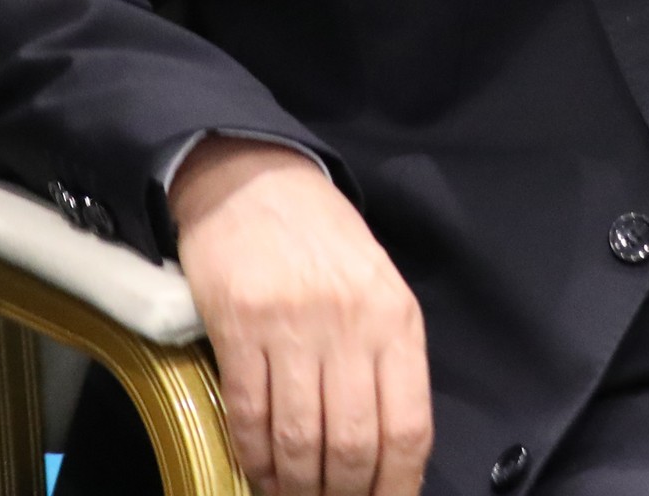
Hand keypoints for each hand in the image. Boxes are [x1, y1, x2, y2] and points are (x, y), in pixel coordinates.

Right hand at [168, 136, 430, 495]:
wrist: (256, 184)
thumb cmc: (324, 243)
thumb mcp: (379, 289)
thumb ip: (386, 360)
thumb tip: (387, 447)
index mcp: (398, 321)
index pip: (408, 426)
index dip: (397, 485)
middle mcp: (353, 327)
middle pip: (352, 444)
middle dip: (341, 495)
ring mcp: (295, 328)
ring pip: (299, 439)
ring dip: (294, 486)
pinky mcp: (240, 329)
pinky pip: (249, 416)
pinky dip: (252, 459)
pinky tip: (257, 475)